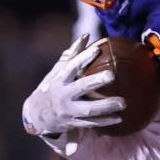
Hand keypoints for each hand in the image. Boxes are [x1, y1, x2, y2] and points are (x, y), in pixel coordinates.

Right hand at [21, 34, 124, 150]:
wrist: (36, 115)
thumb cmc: (51, 88)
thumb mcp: (57, 72)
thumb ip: (72, 55)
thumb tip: (86, 35)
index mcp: (60, 80)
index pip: (72, 66)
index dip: (84, 57)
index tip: (97, 49)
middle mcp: (63, 94)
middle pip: (81, 87)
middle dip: (96, 81)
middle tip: (112, 75)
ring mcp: (69, 110)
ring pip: (89, 109)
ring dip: (106, 106)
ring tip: (123, 103)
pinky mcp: (73, 122)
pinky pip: (91, 123)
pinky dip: (105, 121)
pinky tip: (119, 118)